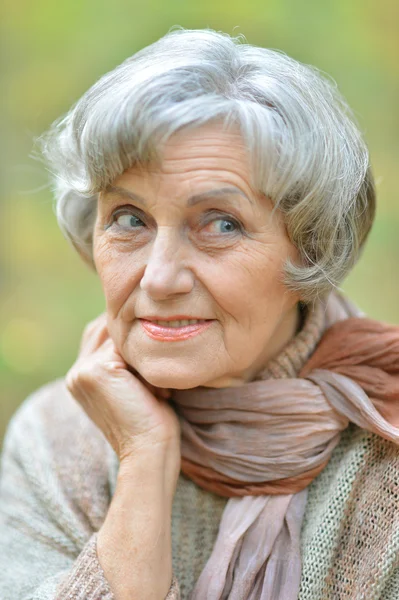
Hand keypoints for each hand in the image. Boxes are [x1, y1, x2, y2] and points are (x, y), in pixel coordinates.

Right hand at [65, 313, 180, 463]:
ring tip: (156, 387)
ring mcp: (82, 370)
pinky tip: (156, 391)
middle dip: (137, 342)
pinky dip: (147, 364)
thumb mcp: (136, 385)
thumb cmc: (151, 422)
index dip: (131, 339)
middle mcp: (76, 372)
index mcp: (80, 377)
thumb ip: (128, 360)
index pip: (102, 333)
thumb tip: (146, 329)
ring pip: (121, 337)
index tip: (156, 361)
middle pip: (109, 329)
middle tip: (157, 374)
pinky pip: (127, 345)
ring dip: (144, 355)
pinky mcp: (96, 370)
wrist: (149, 452)